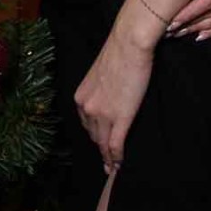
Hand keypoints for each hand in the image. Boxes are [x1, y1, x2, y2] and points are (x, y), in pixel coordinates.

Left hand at [74, 29, 153, 173]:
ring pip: (103, 143)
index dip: (94, 135)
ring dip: (108, 158)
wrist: (129, 43)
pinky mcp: (120, 117)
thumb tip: (109, 99)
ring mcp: (103, 114)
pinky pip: (116, 144)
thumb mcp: (101, 75)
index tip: (98, 145)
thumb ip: (101, 91)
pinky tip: (119, 165)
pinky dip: (116, 158)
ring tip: (113, 167)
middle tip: (106, 161)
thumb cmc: (119, 52)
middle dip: (100, 148)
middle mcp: (87, 108)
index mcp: (81, 97)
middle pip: (93, 135)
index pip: (86, 123)